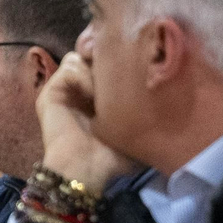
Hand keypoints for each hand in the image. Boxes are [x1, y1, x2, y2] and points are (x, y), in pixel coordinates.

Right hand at [35, 52, 137, 192]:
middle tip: (122, 69)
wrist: (86, 169)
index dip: (119, 58)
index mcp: (95, 96)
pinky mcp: (51, 91)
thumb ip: (146, 111)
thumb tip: (170, 96)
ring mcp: (63, 89)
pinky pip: (70, 68)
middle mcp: (77, 89)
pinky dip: (83, 77)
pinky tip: (94, 97)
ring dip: (95, 69)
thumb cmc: (111, 157)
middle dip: (105, 56)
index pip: (105, 61)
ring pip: (79, 56)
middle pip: (91, 53)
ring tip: (107, 91)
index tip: (136, 67)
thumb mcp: (135, 131)